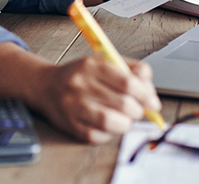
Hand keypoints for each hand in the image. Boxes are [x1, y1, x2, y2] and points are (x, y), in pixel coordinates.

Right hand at [32, 55, 161, 143]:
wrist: (47, 86)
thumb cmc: (82, 76)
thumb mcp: (106, 62)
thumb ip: (133, 71)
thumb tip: (152, 97)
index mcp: (93, 65)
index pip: (129, 83)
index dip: (145, 95)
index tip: (151, 101)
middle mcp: (81, 85)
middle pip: (124, 104)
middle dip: (138, 111)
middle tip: (137, 111)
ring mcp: (74, 106)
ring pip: (113, 123)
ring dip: (126, 123)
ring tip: (124, 119)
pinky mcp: (71, 126)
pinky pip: (100, 136)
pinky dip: (110, 133)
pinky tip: (108, 125)